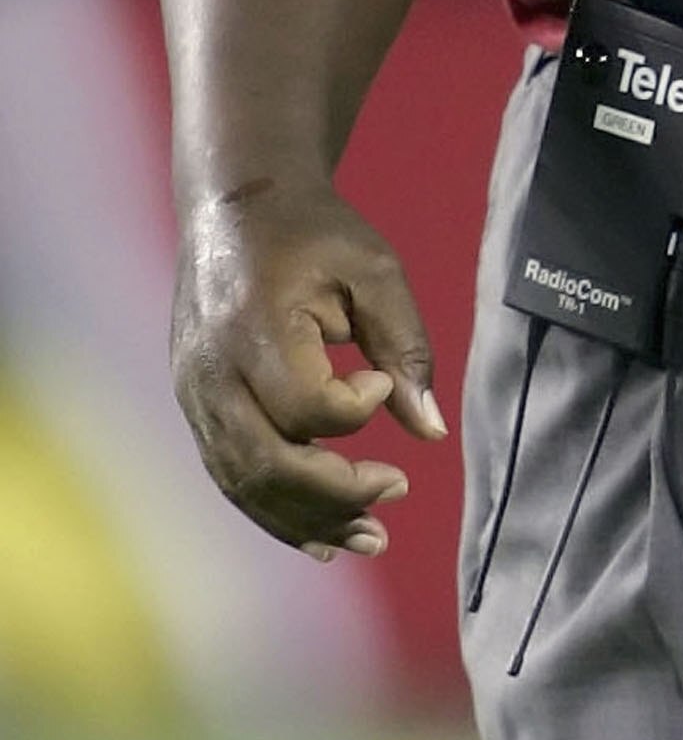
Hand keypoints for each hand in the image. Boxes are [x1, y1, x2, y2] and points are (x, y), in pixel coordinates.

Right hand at [171, 175, 447, 560]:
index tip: (382, 381)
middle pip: (268, 462)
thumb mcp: (374, 269)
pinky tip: (321, 535)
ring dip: (307, 520)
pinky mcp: (194, 407)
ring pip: (245, 483)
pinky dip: (276, 511)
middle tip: (398, 495)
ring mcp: (194, 394)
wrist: (238, 203)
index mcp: (254, 325)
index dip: (357, 407)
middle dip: (335, 495)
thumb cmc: (316, 232)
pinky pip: (231, 475)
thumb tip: (431, 431)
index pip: (306, 405)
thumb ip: (406, 345)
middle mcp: (211, 370)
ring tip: (370, 536)